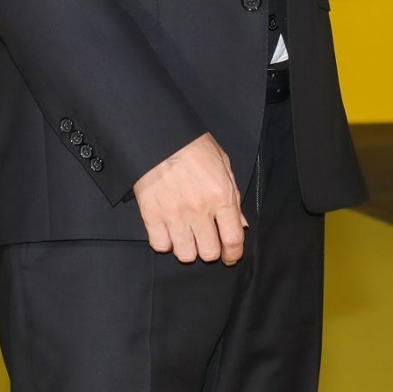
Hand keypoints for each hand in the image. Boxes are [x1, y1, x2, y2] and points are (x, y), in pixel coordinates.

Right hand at [133, 132, 245, 264]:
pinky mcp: (151, 214)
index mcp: (221, 195)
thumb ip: (233, 196)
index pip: (233, 239)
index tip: (229, 256)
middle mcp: (199, 208)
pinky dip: (165, 242)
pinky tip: (168, 231)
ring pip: (185, 254)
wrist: (159, 135)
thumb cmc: (192, 145)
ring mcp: (174, 213)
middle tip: (206, 241)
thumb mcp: (223, 164)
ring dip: (188, 248)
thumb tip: (241, 224)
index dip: (233, 254)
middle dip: (210, 250)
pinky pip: (160, 245)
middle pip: (209, 252)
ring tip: (187, 236)